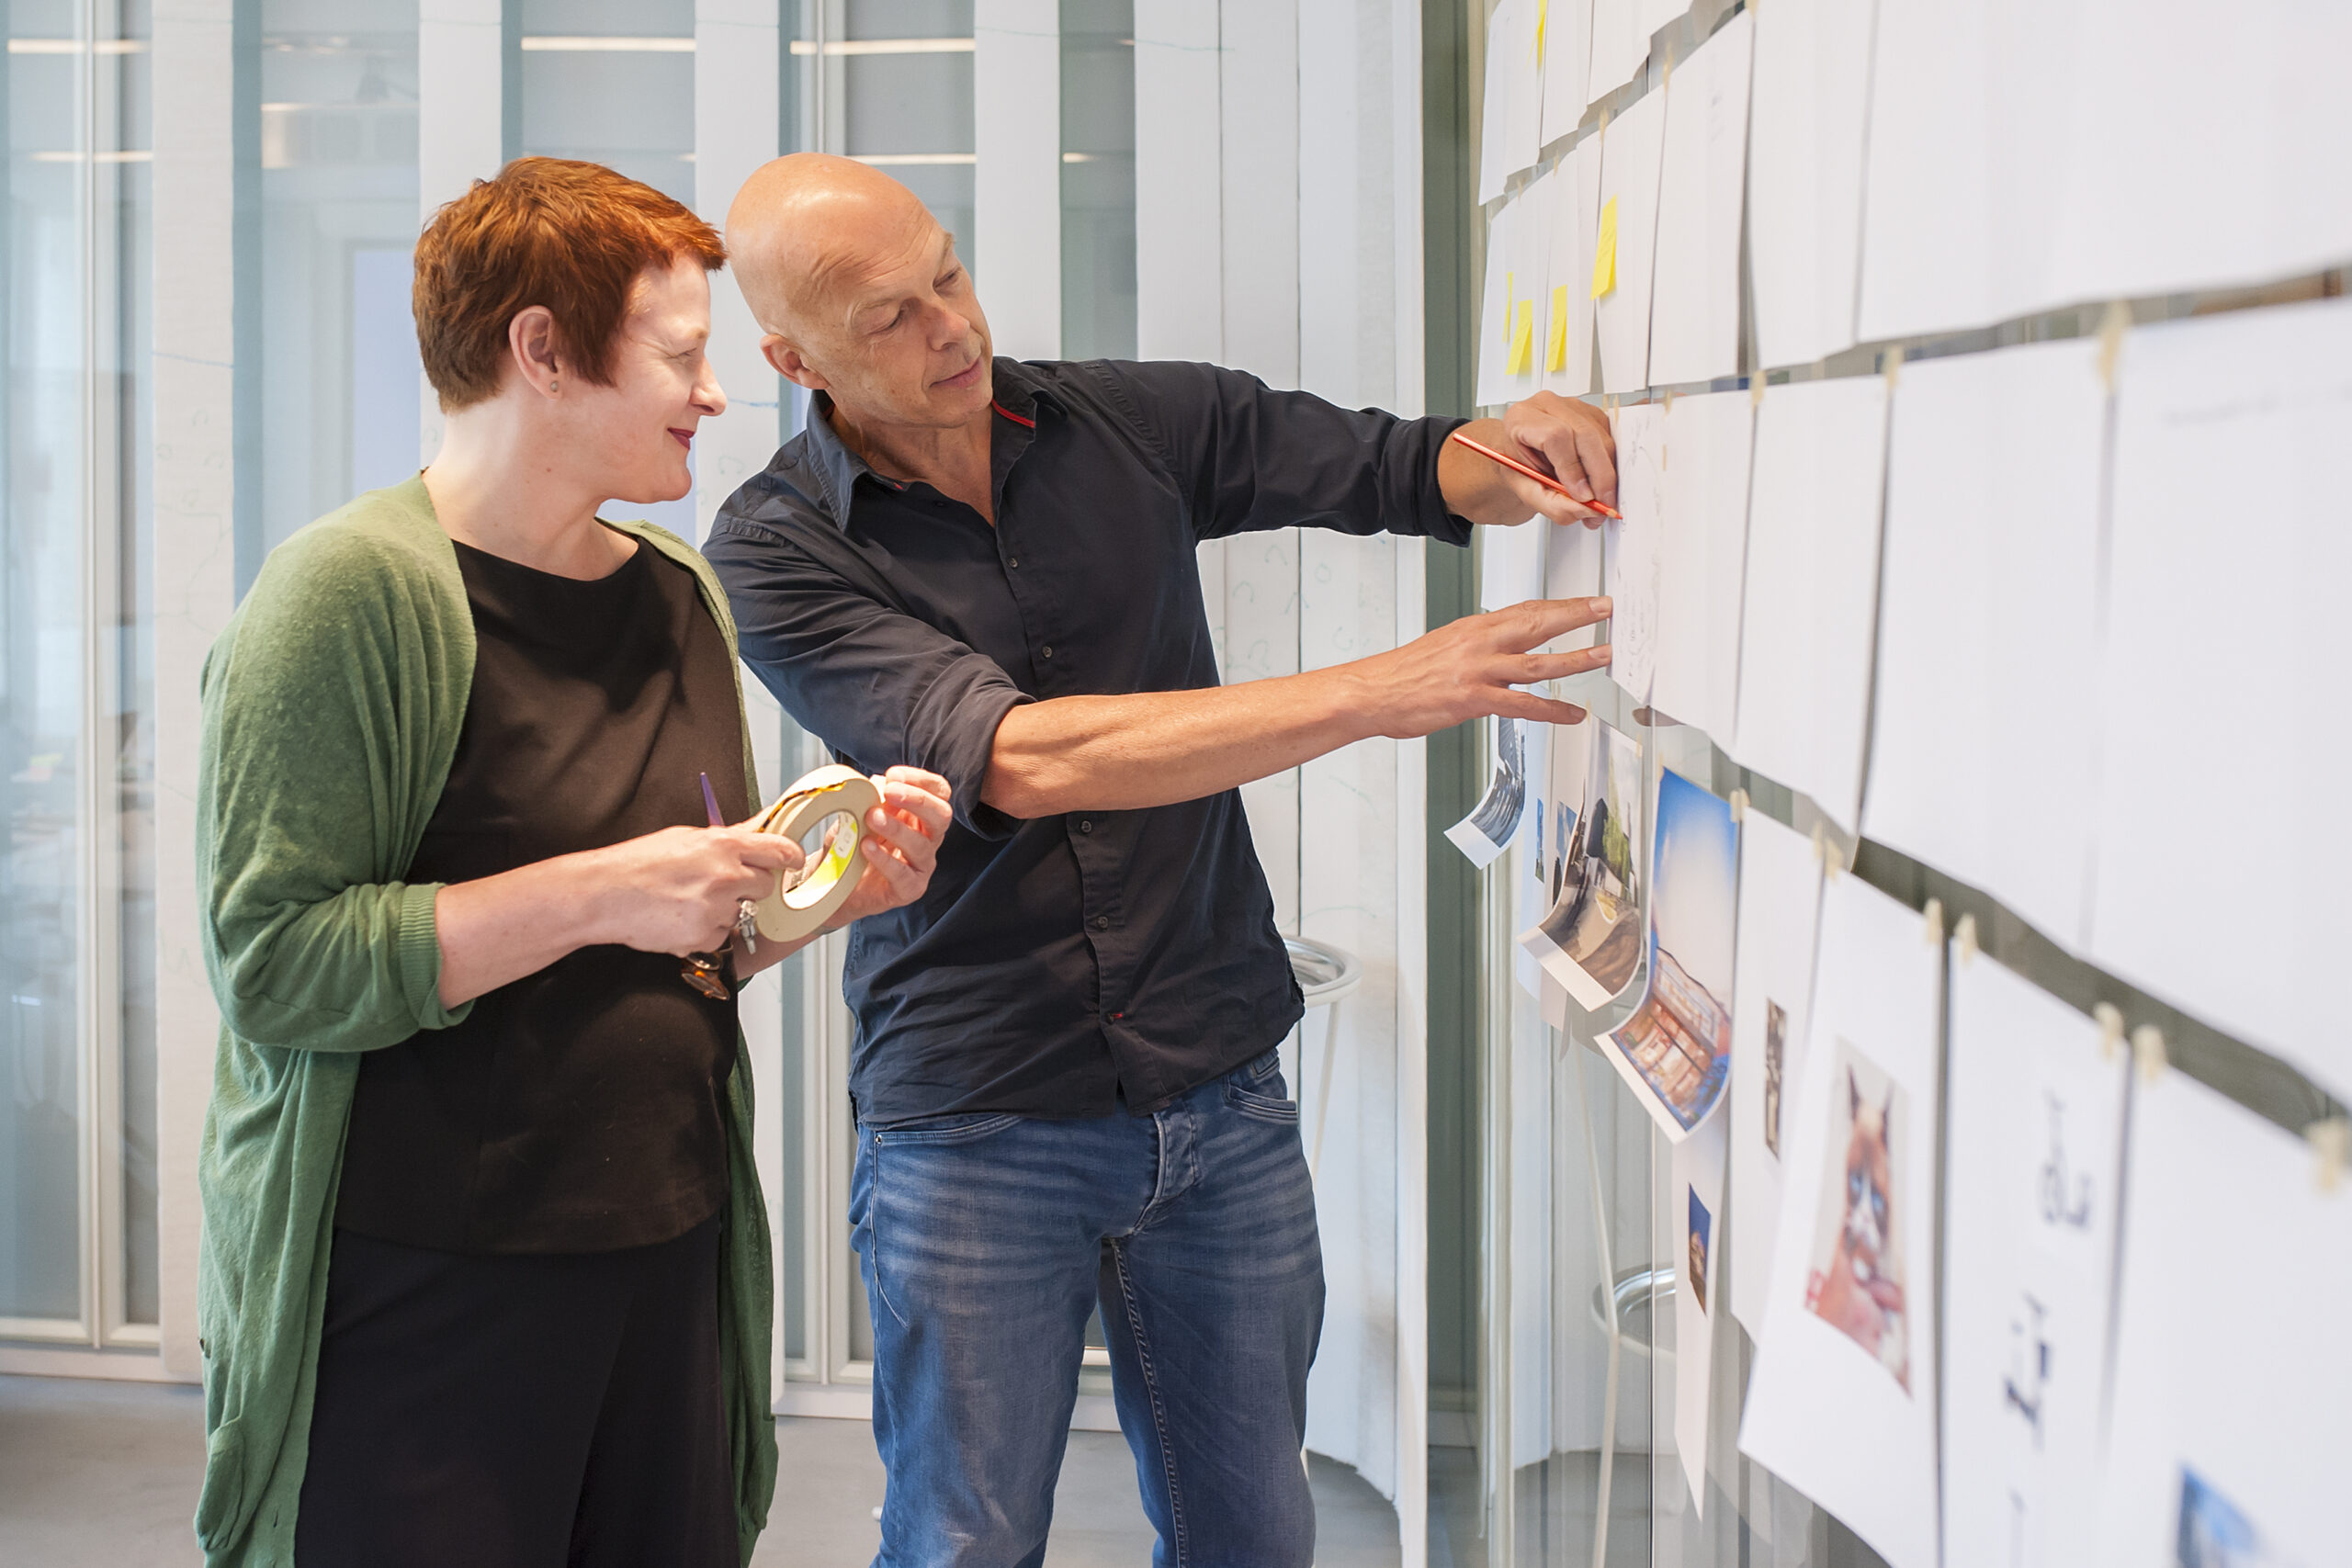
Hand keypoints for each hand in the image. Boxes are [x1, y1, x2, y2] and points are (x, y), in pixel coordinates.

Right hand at [586, 824, 804, 956]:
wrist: (603, 895)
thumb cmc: (638, 864)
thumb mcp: (685, 837)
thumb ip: (727, 836)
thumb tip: (760, 824)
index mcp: (723, 845)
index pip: (779, 850)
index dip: (789, 857)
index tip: (792, 861)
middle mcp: (726, 876)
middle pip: (765, 885)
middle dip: (750, 884)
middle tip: (720, 882)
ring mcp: (716, 909)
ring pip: (740, 912)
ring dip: (723, 909)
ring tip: (687, 900)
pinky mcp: (704, 936)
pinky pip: (720, 935)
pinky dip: (705, 930)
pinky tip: (680, 918)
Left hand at [822, 767, 954, 929]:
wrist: (840, 884)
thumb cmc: (856, 845)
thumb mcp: (860, 814)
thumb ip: (873, 797)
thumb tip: (881, 783)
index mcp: (921, 815)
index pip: (938, 791)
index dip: (920, 780)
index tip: (893, 775)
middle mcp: (928, 838)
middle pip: (942, 815)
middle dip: (918, 800)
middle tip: (891, 791)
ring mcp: (921, 865)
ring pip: (922, 844)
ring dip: (896, 828)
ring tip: (872, 818)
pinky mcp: (910, 889)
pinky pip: (903, 874)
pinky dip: (884, 859)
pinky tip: (867, 846)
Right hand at [1348, 598, 1612, 739]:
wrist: (1371, 692)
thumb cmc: (1403, 674)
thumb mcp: (1444, 646)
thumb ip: (1477, 645)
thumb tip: (1502, 646)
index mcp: (1473, 628)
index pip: (1525, 609)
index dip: (1561, 604)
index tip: (1587, 601)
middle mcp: (1479, 643)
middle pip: (1537, 623)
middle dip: (1577, 616)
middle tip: (1607, 610)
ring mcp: (1478, 671)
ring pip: (1537, 662)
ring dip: (1575, 658)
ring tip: (1603, 655)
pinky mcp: (1473, 700)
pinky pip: (1522, 706)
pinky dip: (1551, 710)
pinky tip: (1572, 714)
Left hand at [1498, 392, 1618, 524]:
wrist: (1522, 455)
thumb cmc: (1519, 468)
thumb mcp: (1526, 492)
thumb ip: (1552, 504)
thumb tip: (1585, 508)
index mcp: (1522, 417)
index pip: (1556, 436)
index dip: (1572, 468)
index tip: (1582, 496)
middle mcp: (1549, 405)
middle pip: (1586, 436)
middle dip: (1599, 477)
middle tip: (1601, 506)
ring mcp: (1574, 407)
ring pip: (1603, 440)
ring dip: (1606, 476)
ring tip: (1597, 502)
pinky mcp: (1593, 415)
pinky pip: (1611, 441)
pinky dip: (1608, 467)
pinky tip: (1596, 482)